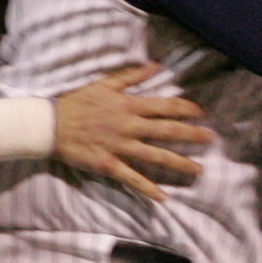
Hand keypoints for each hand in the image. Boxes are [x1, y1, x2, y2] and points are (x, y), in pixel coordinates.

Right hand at [52, 62, 209, 201]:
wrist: (49, 125)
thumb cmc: (76, 102)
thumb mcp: (104, 84)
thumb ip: (131, 76)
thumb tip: (156, 65)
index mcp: (128, 105)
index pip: (165, 106)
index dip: (187, 109)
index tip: (203, 114)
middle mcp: (128, 126)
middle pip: (167, 131)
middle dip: (192, 135)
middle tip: (212, 139)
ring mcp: (119, 147)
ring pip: (155, 156)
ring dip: (179, 163)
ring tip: (199, 170)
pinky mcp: (108, 165)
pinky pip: (132, 178)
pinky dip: (148, 188)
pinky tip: (164, 197)